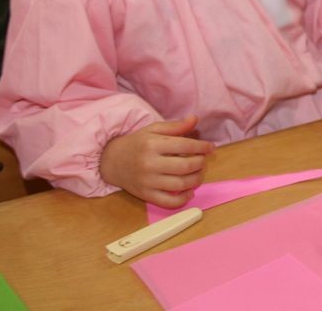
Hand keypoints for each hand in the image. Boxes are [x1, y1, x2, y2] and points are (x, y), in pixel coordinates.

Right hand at [99, 116, 214, 207]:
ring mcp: (147, 181)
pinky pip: (168, 202)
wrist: (111, 161)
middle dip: (200, 163)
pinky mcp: (145, 195)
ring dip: (196, 179)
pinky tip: (189, 192)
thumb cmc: (136, 143)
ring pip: (180, 184)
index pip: (185, 145)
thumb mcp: (153, 130)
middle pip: (185, 166)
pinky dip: (183, 199)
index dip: (202, 147)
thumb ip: (175, 126)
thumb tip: (195, 119)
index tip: (210, 147)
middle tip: (203, 160)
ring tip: (199, 173)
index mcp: (152, 144)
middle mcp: (150, 163)